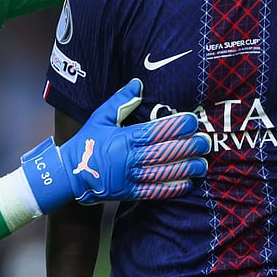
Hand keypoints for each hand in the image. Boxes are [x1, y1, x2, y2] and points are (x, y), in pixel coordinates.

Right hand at [21, 78, 209, 212]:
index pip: (155, 131)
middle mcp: (129, 158)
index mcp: (124, 138)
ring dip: (186, 168)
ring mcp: (130, 177)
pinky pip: (156, 191)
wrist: (71, 174)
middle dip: (188, 147)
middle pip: (165, 152)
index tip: (192, 121)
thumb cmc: (88, 142)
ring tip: (202, 164)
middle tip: (205, 142)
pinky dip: (173, 188)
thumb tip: (138, 84)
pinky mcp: (131, 192)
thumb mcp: (101, 117)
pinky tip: (188, 183)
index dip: (176, 126)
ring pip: (164, 172)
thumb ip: (121, 101)